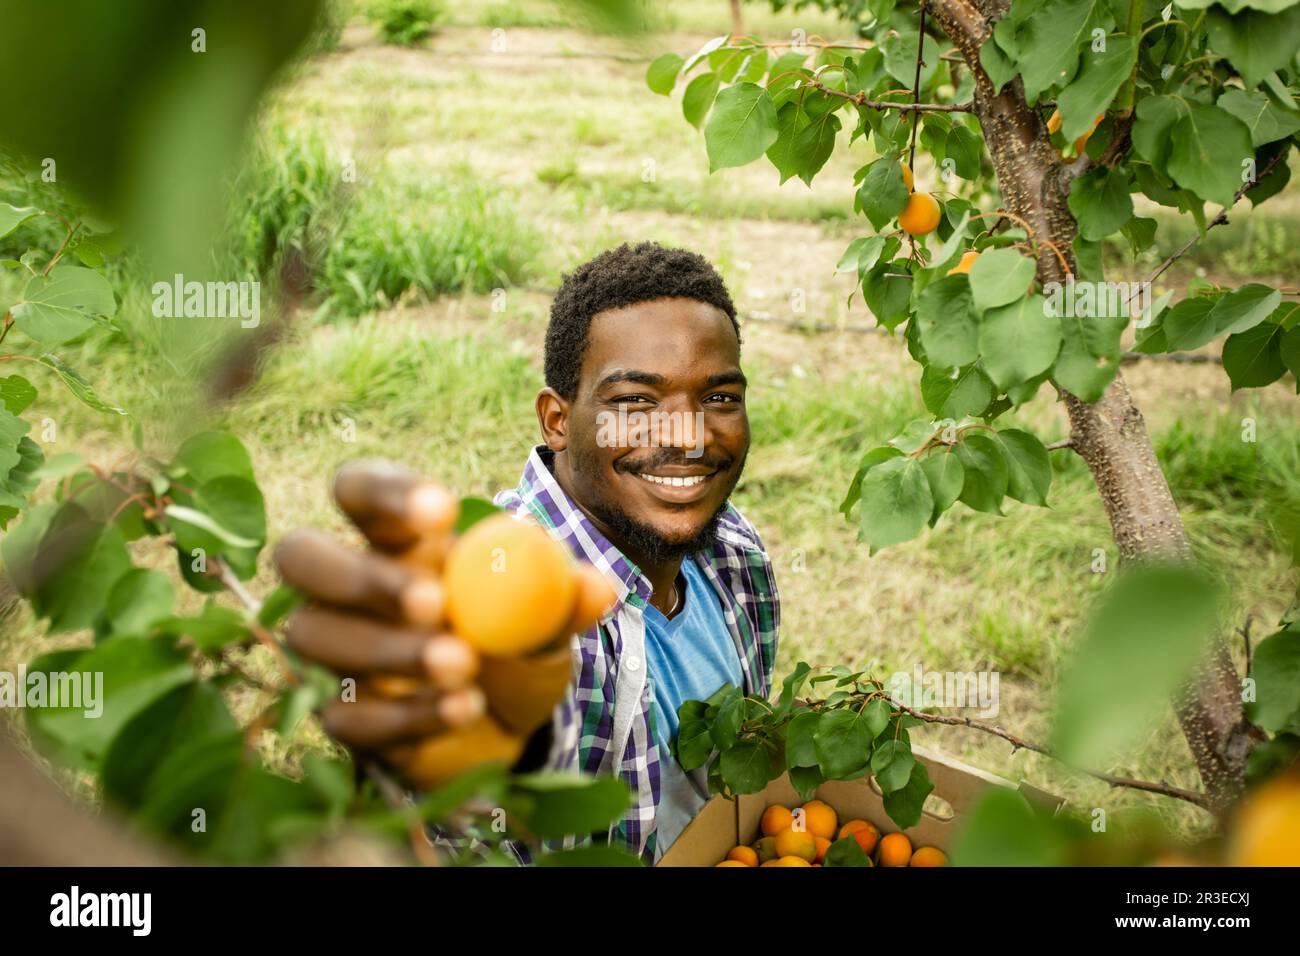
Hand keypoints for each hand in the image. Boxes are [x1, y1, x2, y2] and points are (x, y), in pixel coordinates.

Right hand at [274, 460, 605, 789]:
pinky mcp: (344, 717)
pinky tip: (464, 707)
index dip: (386, 493)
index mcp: (397, 539)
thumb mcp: (548, 617)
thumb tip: (597, 588)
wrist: (515, 727)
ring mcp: (338, 652)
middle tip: (433, 602)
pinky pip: (346, 715)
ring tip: (465, 664)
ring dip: (391, 651)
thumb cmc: (518, 645)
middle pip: (301, 556)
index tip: (442, 512)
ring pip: (314, 637)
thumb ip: (565, 599)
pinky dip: (408, 714)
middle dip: (359, 576)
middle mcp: (351, 587)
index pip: (358, 490)